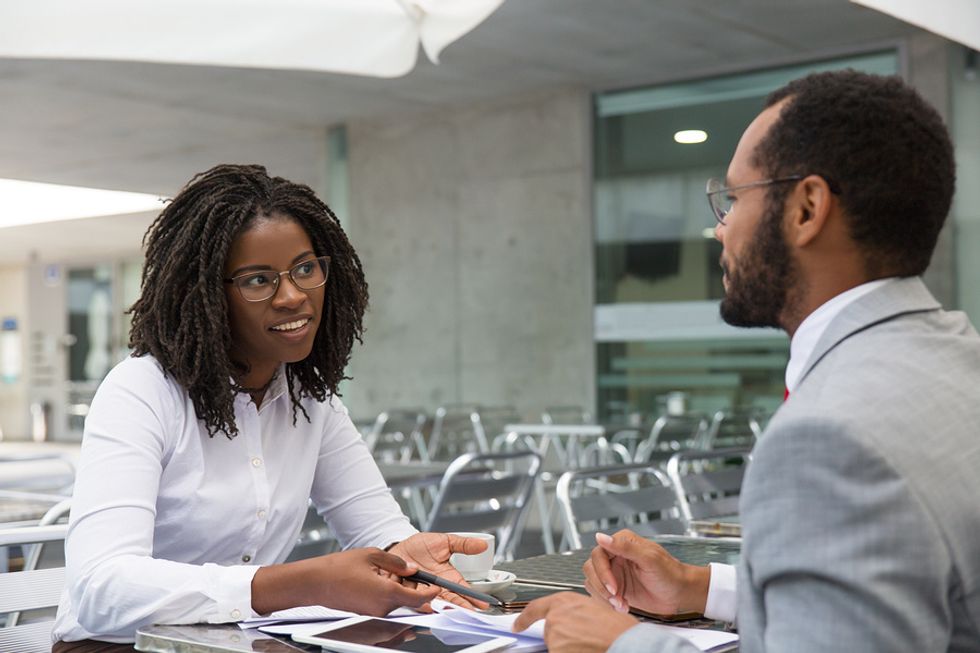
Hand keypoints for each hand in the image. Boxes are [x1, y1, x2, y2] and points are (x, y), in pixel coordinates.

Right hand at [251, 547, 439, 615]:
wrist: (315, 583)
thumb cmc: (338, 568)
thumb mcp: (371, 555)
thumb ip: (396, 562)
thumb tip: (412, 568)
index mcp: (387, 592)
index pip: (419, 599)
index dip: (432, 594)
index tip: (437, 588)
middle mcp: (382, 609)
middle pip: (410, 605)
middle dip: (419, 595)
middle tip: (423, 584)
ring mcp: (373, 615)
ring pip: (398, 609)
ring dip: (404, 599)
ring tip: (402, 585)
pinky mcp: (366, 616)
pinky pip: (386, 612)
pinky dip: (391, 603)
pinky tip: (386, 590)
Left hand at [389, 532, 488, 608]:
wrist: (398, 546)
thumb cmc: (421, 546)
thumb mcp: (445, 542)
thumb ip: (463, 545)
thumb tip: (482, 544)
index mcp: (447, 577)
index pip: (462, 589)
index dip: (471, 597)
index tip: (482, 604)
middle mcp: (434, 587)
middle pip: (449, 600)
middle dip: (458, 607)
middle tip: (466, 613)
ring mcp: (420, 591)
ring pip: (430, 602)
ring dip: (437, 606)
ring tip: (445, 608)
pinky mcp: (404, 591)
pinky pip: (410, 599)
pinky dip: (416, 602)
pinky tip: (423, 604)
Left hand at [513, 592, 637, 652]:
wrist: (624, 641)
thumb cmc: (617, 627)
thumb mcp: (594, 608)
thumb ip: (574, 612)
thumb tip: (569, 620)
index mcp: (565, 601)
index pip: (535, 608)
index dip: (524, 618)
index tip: (518, 625)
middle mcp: (555, 616)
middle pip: (549, 631)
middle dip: (562, 637)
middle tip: (583, 638)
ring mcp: (554, 635)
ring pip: (555, 646)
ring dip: (568, 648)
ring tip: (589, 644)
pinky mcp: (555, 651)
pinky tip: (585, 650)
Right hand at [584, 530, 708, 615]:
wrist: (680, 594)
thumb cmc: (670, 574)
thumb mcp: (649, 558)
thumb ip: (624, 547)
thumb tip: (601, 536)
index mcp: (622, 543)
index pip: (598, 553)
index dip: (602, 571)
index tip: (613, 586)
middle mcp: (615, 556)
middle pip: (591, 568)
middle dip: (602, 586)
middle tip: (617, 597)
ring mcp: (614, 573)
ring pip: (593, 582)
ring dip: (604, 597)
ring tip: (621, 604)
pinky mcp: (616, 589)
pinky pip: (600, 595)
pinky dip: (607, 604)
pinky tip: (623, 606)